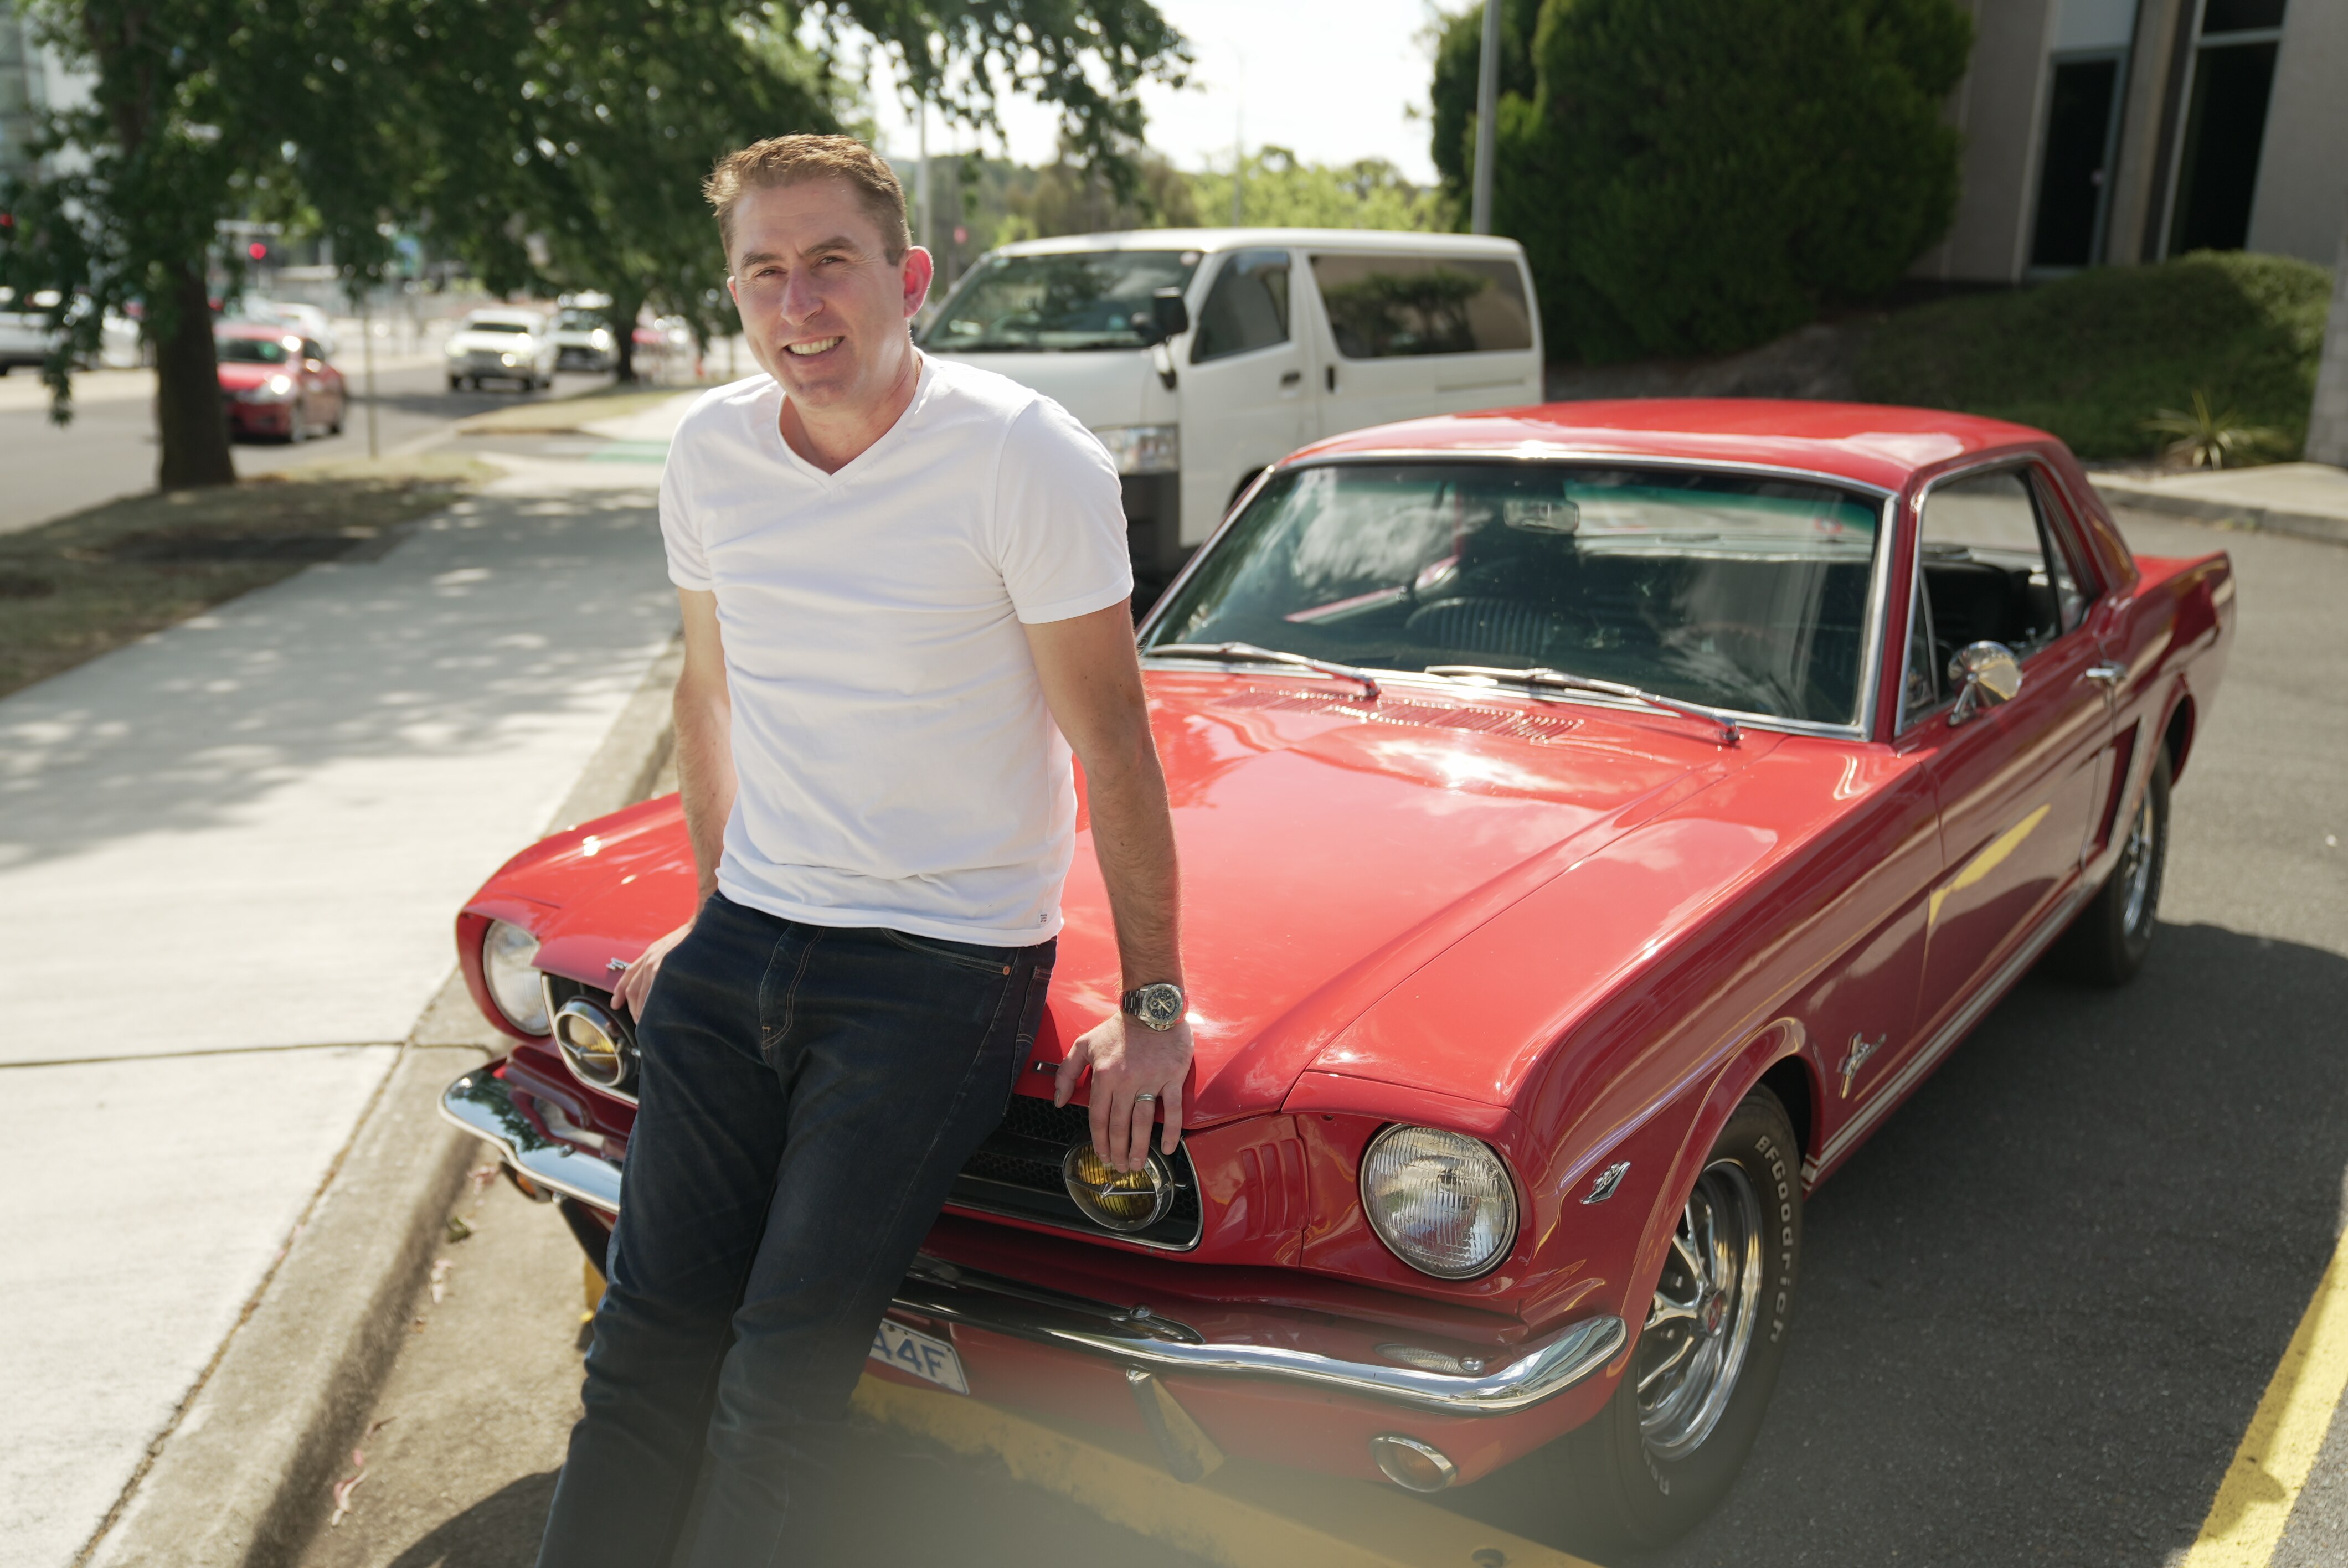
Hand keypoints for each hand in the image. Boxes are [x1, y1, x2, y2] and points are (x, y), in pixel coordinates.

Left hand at [610, 920, 692, 1017]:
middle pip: (632, 989)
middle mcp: (649, 959)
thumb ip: (663, 961)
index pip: (628, 975)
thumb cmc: (692, 938)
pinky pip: (654, 992)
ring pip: (641, 994)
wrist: (703, 926)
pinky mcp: (666, 969)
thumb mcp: (670, 947)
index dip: (619, 992)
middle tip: (639, 1021)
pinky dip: (652, 1005)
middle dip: (633, 1008)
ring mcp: (657, 965)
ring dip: (642, 1011)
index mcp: (649, 954)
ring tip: (647, 1023)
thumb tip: (660, 980)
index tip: (615, 1005)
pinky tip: (658, 1014)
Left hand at [1054, 1012, 1191, 1172]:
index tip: (1102, 1155)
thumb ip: (1066, 1072)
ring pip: (1143, 1122)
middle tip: (1119, 1167)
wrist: (1151, 1007)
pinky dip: (1170, 1131)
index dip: (1099, 1141)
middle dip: (1117, 1151)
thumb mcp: (1084, 1044)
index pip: (1098, 1117)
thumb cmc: (1118, 1027)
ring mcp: (1151, 1080)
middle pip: (1119, 1125)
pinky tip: (1167, 1148)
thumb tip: (1059, 1101)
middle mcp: (1126, 1081)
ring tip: (1136, 1164)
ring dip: (1139, 1148)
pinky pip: (1173, 1109)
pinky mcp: (1172, 1077)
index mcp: (1104, 1075)